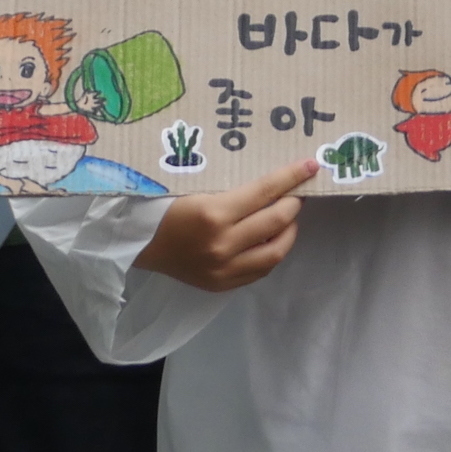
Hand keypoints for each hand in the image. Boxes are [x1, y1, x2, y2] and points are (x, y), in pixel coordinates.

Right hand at [133, 156, 318, 291]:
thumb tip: (275, 181)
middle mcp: (222, 244)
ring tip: (287, 218)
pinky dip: (271, 253)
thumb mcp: (200, 187)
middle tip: (296, 193)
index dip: (292, 176)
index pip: (266, 191)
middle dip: (293, 203)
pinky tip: (270, 240)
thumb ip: (236, 188)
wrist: (139, 242)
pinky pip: (259, 271)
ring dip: (288, 232)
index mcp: (214, 213)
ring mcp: (222, 269)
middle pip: (276, 221)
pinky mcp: (220, 285)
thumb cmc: (167, 204)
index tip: (311, 165)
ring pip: (275, 252)